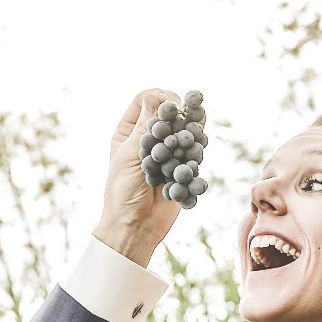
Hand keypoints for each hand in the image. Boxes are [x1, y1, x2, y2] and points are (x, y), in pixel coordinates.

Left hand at [92, 88, 185, 266]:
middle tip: (189, 116)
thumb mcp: (129, 155)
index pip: (146, 99)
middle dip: (180, 113)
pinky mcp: (182, 168)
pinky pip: (195, 152)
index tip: (171, 104)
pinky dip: (198, 150)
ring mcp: (167, 153)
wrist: (136, 227)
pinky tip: (198, 153)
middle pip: (170, 112)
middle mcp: (149, 138)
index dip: (160, 97)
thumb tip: (158, 95)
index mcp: (129, 131)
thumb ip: (146, 126)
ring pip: (185, 130)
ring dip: (191, 132)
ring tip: (194, 137)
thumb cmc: (123, 192)